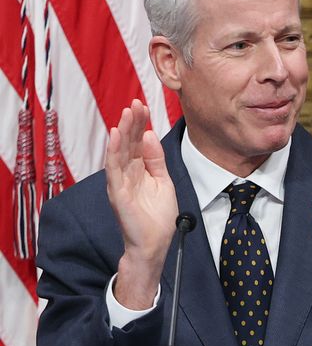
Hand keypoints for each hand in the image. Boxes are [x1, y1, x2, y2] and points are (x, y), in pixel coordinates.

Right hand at [106, 100, 176, 309]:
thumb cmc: (158, 216)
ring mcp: (120, 182)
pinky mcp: (117, 192)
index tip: (143, 106)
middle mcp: (127, 173)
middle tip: (136, 102)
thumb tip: (149, 135)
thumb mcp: (163, 181)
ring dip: (123, 131)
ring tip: (127, 112)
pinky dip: (115, 151)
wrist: (155, 243)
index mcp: (139, 170)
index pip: (137, 142)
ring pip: (119, 151)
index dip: (140, 124)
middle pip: (128, 143)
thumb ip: (156, 160)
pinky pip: (114, 168)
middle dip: (132, 122)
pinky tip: (117, 135)